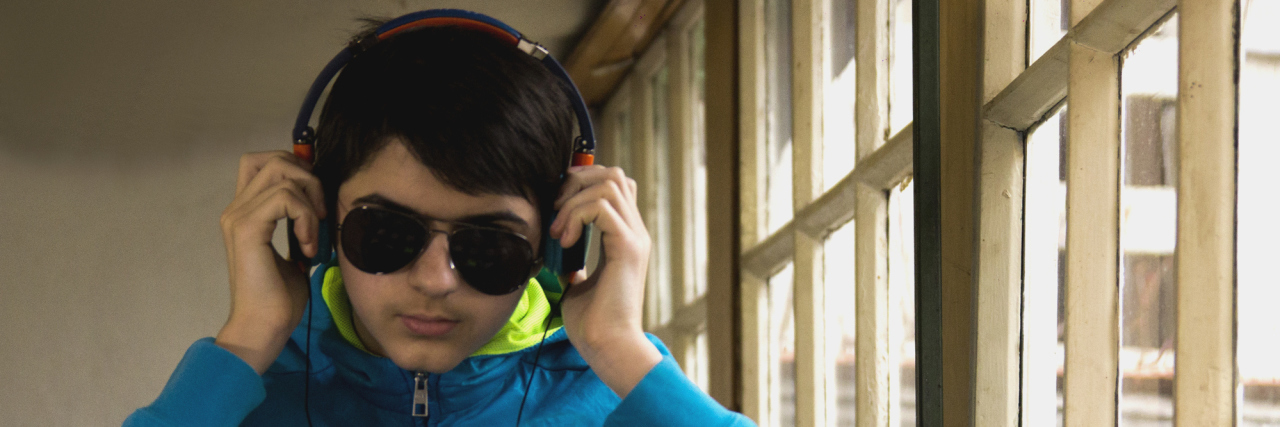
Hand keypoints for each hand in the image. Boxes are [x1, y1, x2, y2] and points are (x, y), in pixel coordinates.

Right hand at [215, 151, 326, 373]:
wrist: (263, 327)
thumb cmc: (280, 297)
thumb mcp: (297, 250)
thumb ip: (301, 223)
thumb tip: (324, 206)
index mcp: (246, 212)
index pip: (264, 162)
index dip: (297, 170)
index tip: (317, 204)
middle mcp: (237, 209)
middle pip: (275, 159)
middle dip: (309, 180)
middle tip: (320, 216)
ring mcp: (238, 217)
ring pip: (283, 174)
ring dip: (310, 203)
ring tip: (313, 238)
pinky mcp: (247, 228)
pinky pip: (285, 197)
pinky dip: (306, 218)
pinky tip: (307, 246)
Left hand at [549, 165, 661, 397]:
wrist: (608, 346)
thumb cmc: (592, 322)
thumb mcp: (578, 282)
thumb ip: (574, 260)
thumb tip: (558, 250)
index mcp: (625, 237)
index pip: (613, 185)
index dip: (581, 183)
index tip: (555, 207)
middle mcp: (635, 231)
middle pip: (613, 175)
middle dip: (576, 182)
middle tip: (555, 212)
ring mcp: (634, 237)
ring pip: (608, 184)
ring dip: (573, 201)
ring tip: (558, 231)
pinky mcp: (627, 247)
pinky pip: (601, 207)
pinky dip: (576, 216)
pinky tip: (565, 241)